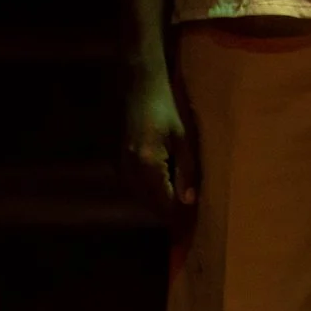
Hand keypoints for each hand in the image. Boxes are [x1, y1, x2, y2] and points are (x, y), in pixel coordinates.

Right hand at [121, 65, 196, 222]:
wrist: (137, 86)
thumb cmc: (167, 107)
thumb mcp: (184, 137)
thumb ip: (187, 170)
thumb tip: (189, 201)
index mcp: (147, 166)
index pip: (162, 204)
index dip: (179, 215)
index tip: (195, 224)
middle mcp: (128, 171)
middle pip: (149, 204)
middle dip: (168, 212)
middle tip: (190, 218)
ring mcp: (118, 167)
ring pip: (139, 197)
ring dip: (157, 203)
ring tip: (180, 206)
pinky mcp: (115, 161)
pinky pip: (132, 186)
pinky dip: (148, 192)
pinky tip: (164, 188)